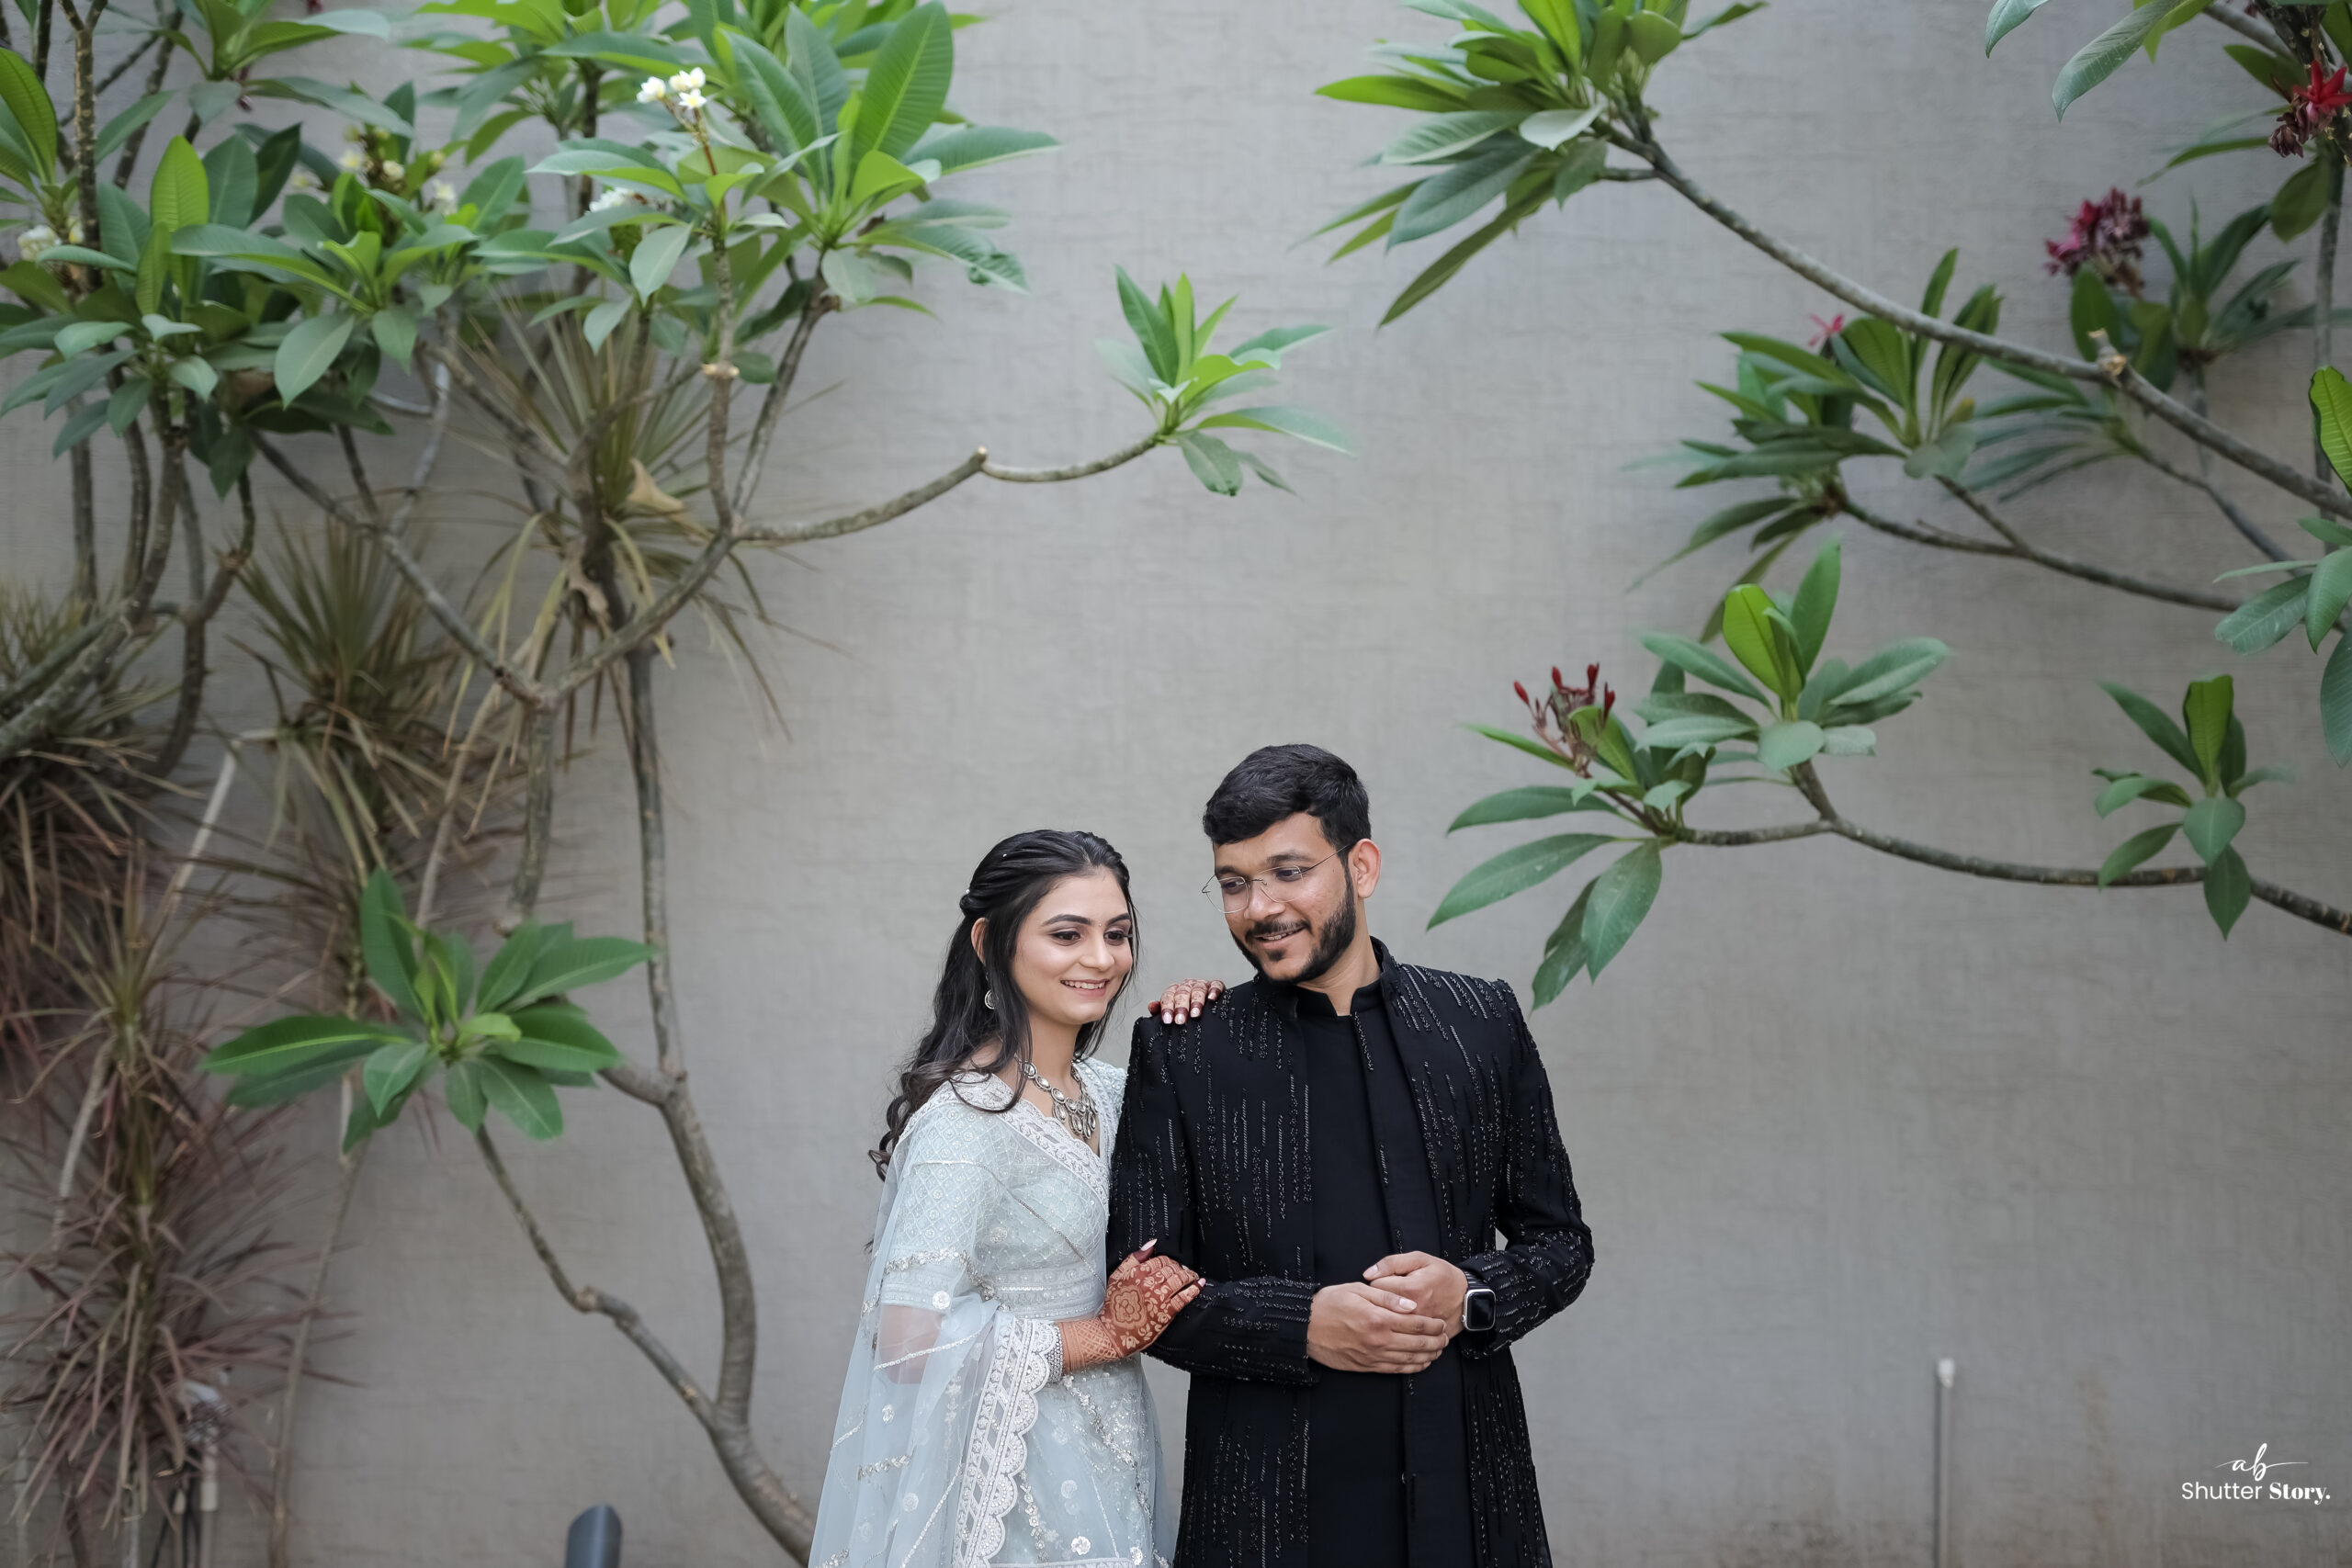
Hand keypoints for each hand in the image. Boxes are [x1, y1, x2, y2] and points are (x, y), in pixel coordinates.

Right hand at [1061, 1241, 1202, 1369]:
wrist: (1114, 1333)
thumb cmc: (1115, 1306)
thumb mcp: (1117, 1277)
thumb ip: (1134, 1258)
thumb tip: (1151, 1245)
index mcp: (1137, 1273)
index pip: (1160, 1259)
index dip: (1168, 1260)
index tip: (1171, 1264)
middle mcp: (1149, 1283)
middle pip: (1172, 1268)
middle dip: (1180, 1267)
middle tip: (1183, 1270)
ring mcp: (1159, 1297)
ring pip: (1180, 1279)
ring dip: (1189, 1275)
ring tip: (1192, 1276)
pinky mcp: (1167, 1312)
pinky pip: (1185, 1296)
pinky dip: (1194, 1289)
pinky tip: (1198, 1285)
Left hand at [1147, 977, 1225, 1024]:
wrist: (1205, 1011)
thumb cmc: (1185, 1013)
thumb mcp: (1172, 1013)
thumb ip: (1160, 1010)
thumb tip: (1152, 1006)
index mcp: (1174, 991)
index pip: (1168, 996)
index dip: (1167, 1008)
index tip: (1168, 1020)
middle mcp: (1187, 986)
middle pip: (1182, 993)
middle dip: (1181, 1007)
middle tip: (1180, 1020)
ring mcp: (1201, 985)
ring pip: (1198, 990)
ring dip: (1196, 1002)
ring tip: (1195, 1015)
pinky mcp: (1215, 986)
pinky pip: (1216, 985)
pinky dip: (1214, 990)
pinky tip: (1211, 999)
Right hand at [1306, 1282, 1447, 1373]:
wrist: (1306, 1327)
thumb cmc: (1329, 1304)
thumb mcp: (1357, 1290)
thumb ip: (1387, 1297)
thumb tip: (1411, 1305)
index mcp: (1378, 1318)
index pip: (1416, 1323)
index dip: (1433, 1325)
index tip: (1442, 1323)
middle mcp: (1378, 1340)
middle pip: (1417, 1343)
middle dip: (1436, 1341)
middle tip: (1445, 1338)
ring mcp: (1373, 1356)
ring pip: (1409, 1359)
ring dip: (1428, 1356)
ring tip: (1438, 1351)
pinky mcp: (1366, 1366)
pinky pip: (1396, 1370)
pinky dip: (1412, 1368)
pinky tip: (1421, 1364)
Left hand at [1362, 1251, 1469, 1338]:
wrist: (1467, 1298)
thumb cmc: (1444, 1277)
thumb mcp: (1420, 1259)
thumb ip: (1391, 1263)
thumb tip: (1369, 1273)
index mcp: (1410, 1289)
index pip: (1375, 1286)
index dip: (1379, 1281)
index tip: (1388, 1279)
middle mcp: (1412, 1310)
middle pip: (1378, 1306)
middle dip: (1381, 1298)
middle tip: (1393, 1292)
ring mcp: (1416, 1326)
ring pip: (1387, 1321)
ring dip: (1389, 1313)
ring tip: (1398, 1305)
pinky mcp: (1421, 1336)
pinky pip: (1399, 1333)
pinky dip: (1398, 1326)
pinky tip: (1403, 1318)